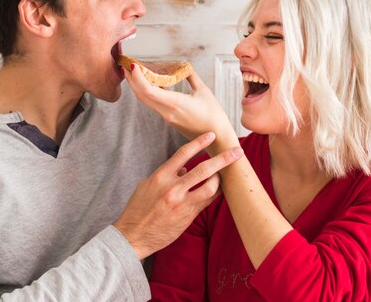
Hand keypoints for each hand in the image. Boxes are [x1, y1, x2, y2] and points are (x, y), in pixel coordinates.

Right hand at [113, 132, 243, 258]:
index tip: (212, 135)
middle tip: (237, 151)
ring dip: (220, 179)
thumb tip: (183, 168)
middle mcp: (172, 188)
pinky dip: (214, 193)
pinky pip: (207, 201)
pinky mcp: (188, 216)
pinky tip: (218, 189)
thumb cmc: (138, 209)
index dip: (200, 142)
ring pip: (210, 186)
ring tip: (222, 176)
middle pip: (204, 169)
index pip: (183, 153)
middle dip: (223, 158)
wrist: (133, 236)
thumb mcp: (147, 186)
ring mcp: (182, 202)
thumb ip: (166, 175)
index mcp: (160, 176)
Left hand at [123, 65, 239, 151]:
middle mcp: (167, 112)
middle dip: (131, 79)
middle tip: (126, 64)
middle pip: (141, 95)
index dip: (137, 77)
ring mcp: (167, 117)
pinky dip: (149, 92)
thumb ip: (191, 77)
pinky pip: (154, 104)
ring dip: (138, 86)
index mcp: (175, 104)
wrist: (217, 138)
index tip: (132, 64)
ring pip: (146, 100)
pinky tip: (151, 82)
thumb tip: (184, 65)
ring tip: (134, 71)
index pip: (148, 90)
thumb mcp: (204, 91)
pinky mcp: (169, 119)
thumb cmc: (214, 116)